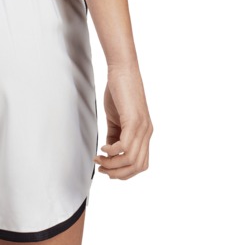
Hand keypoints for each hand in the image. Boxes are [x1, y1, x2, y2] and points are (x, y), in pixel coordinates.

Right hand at [94, 62, 152, 179]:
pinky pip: (124, 146)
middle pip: (137, 167)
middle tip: (101, 167)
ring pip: (130, 160)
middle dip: (117, 173)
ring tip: (99, 158)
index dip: (124, 173)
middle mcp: (146, 133)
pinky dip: (111, 151)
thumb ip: (115, 136)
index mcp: (144, 134)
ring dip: (111, 164)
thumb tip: (109, 152)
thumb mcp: (117, 120)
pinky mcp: (134, 121)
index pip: (140, 165)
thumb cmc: (119, 92)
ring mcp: (142, 128)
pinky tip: (103, 147)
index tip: (108, 169)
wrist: (123, 71)